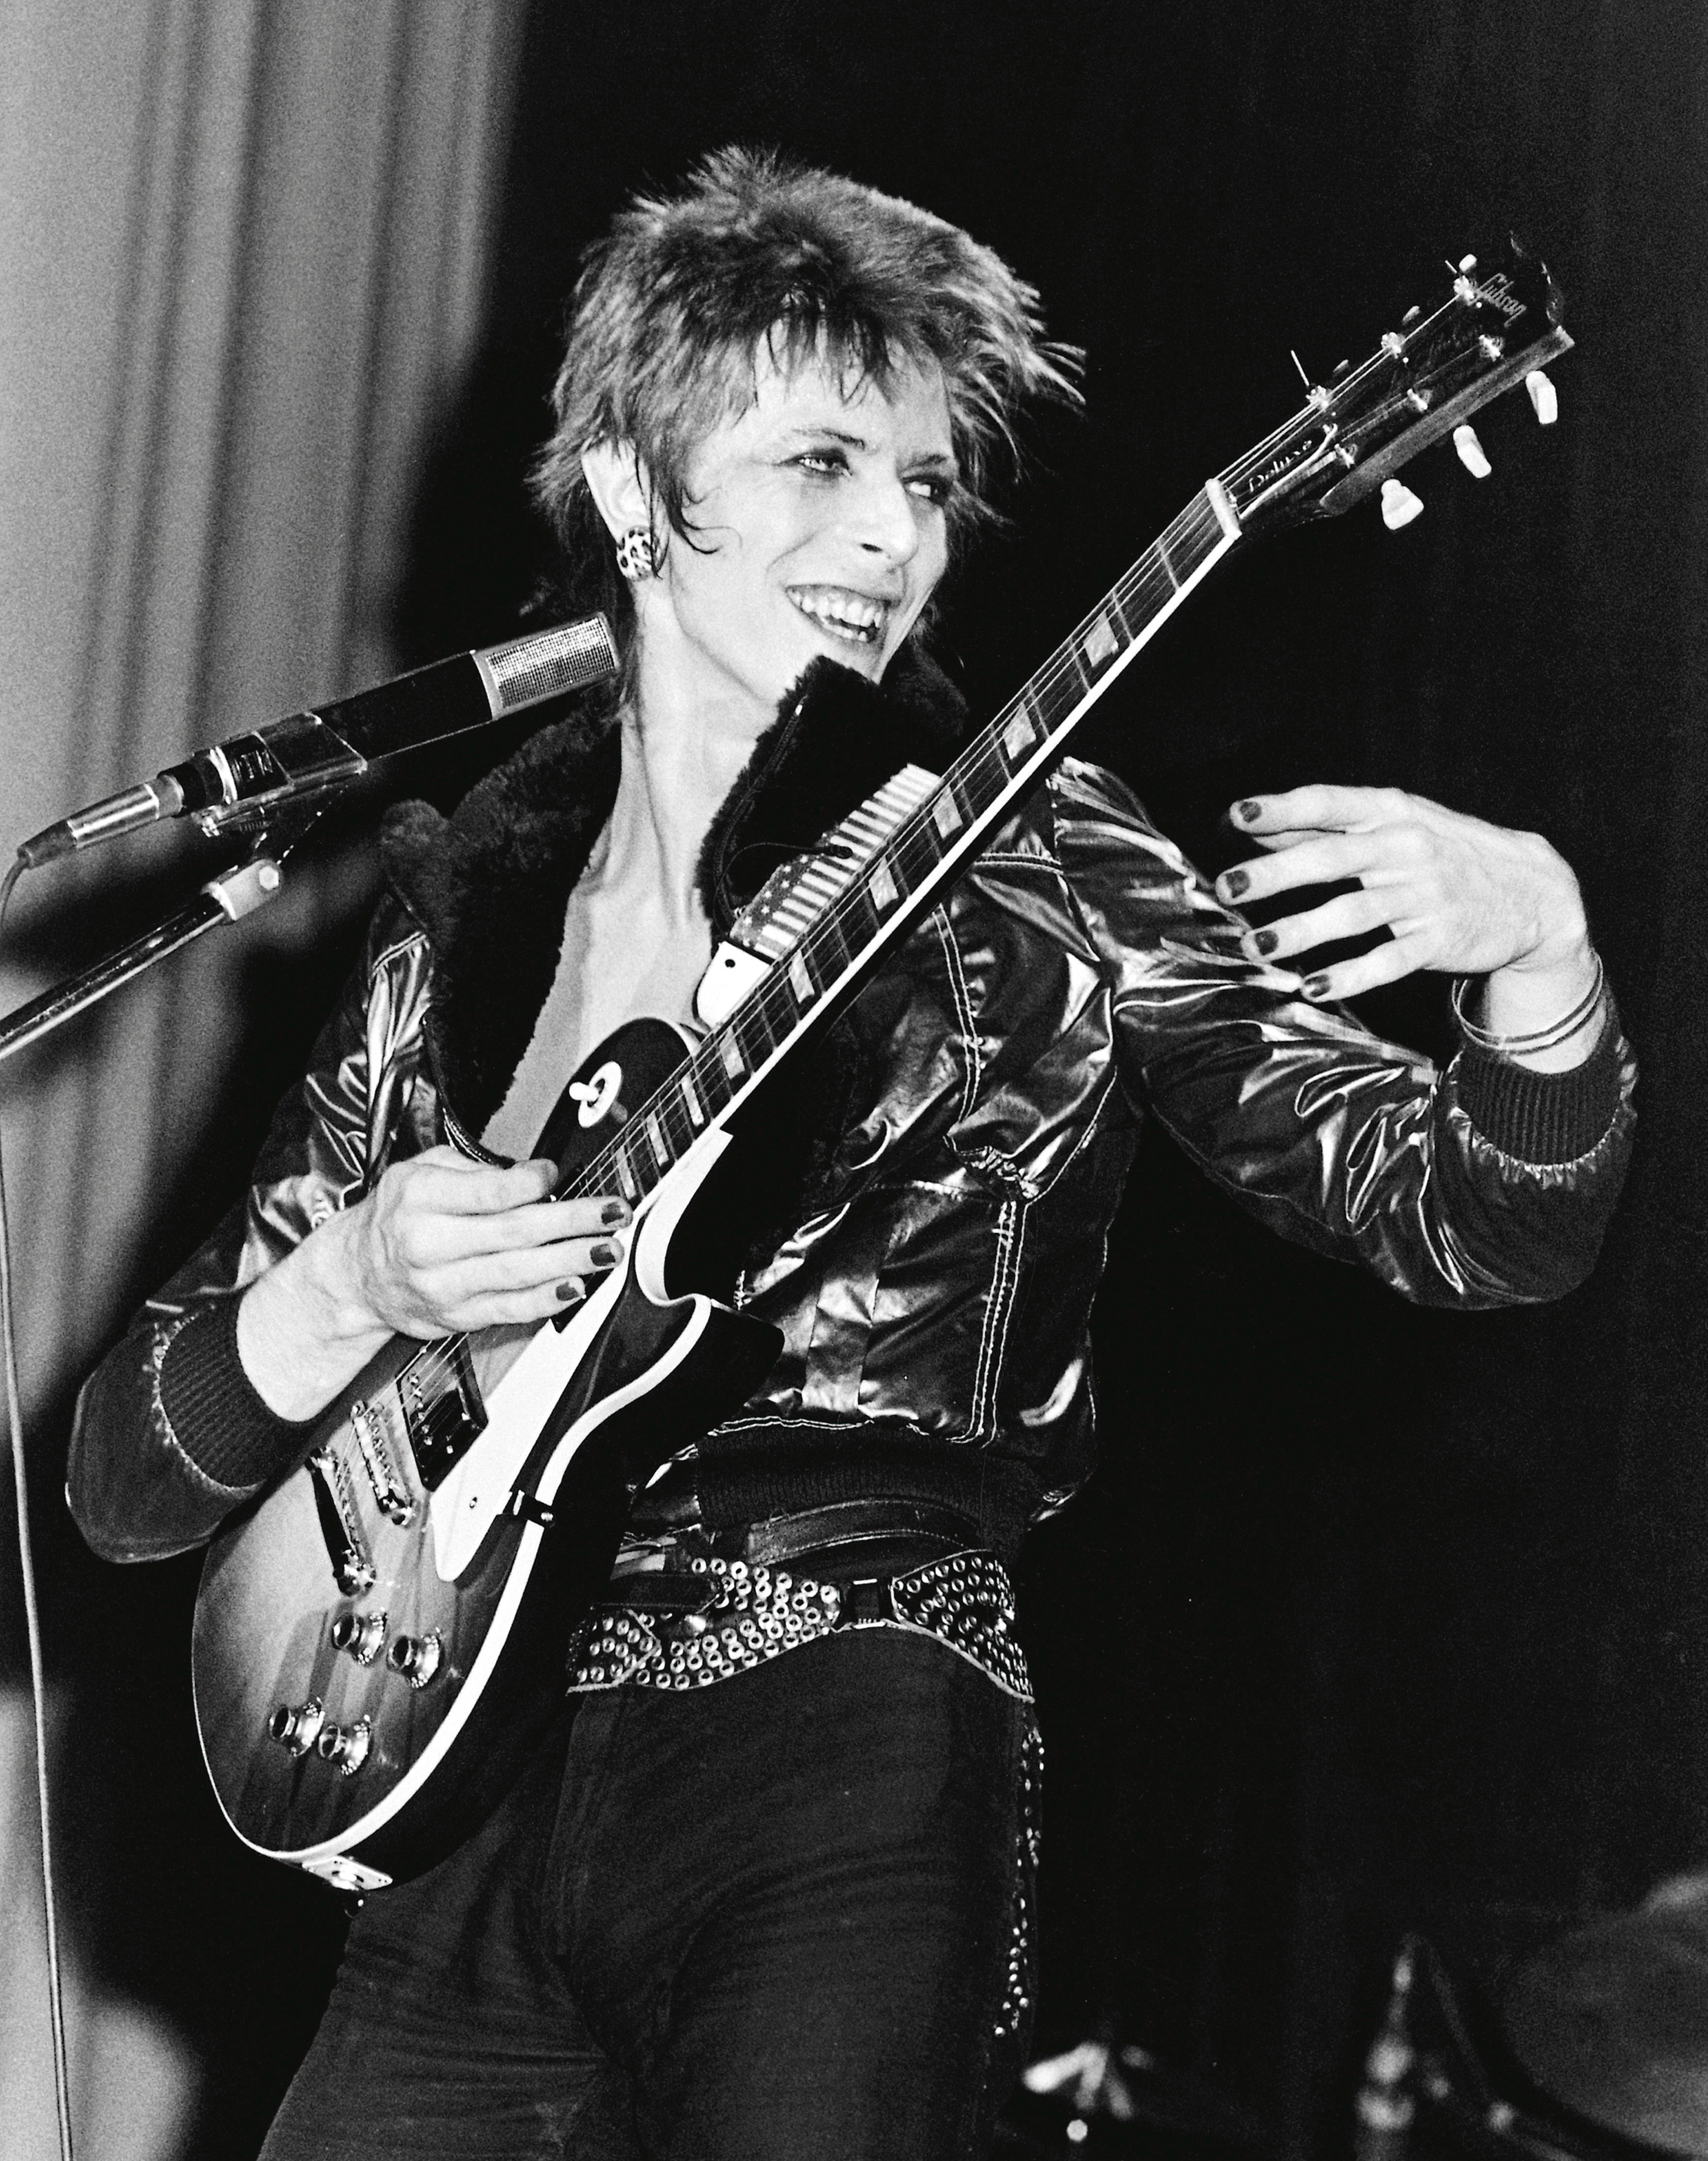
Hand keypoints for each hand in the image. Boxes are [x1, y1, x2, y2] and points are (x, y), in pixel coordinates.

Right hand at [238, 1149, 629, 1419]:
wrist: (356, 1274)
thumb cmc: (397, 1215)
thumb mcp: (421, 1171)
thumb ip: (474, 1169)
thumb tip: (534, 1175)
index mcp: (422, 1198)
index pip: (490, 1191)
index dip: (533, 1183)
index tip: (558, 1175)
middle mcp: (431, 1243)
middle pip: (515, 1232)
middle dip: (573, 1222)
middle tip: (612, 1212)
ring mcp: (444, 1285)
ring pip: (518, 1273)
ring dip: (571, 1261)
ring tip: (607, 1249)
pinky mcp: (457, 1316)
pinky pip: (510, 1308)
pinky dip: (547, 1299)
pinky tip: (576, 1287)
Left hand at [1215, 785, 1590, 1000]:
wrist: (1535, 892)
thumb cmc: (1447, 852)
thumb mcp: (1399, 824)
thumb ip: (1331, 826)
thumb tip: (1257, 827)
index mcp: (1391, 812)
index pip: (1328, 804)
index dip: (1281, 809)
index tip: (1236, 815)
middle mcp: (1405, 849)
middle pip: (1330, 859)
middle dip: (1274, 873)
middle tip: (1228, 888)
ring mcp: (1424, 896)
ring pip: (1352, 913)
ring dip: (1300, 930)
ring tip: (1257, 944)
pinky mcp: (1438, 940)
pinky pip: (1387, 961)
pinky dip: (1350, 975)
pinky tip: (1313, 986)